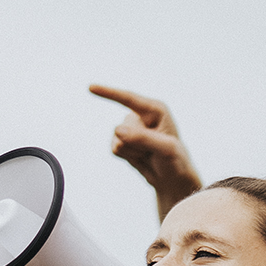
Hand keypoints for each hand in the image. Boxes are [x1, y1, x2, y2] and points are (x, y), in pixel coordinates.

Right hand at [90, 85, 202, 216]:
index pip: (128, 99)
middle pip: (123, 128)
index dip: (109, 93)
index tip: (90, 87)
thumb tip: (117, 130)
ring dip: (132, 152)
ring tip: (148, 154)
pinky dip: (127, 157)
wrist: (172, 178)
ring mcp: (130, 128)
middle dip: (137, 144)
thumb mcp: (165, 149)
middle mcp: (141, 115)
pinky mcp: (123, 141)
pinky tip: (140, 157)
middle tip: (154, 151)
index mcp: (155, 109)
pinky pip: (114, 149)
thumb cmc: (175, 160)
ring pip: (117, 140)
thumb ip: (142, 138)